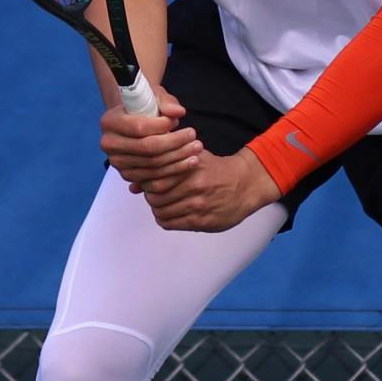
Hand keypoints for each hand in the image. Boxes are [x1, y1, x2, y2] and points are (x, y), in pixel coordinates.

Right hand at [99, 87, 202, 192]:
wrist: (134, 120)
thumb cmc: (144, 106)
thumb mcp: (154, 96)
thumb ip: (166, 102)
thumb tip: (178, 112)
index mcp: (110, 121)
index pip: (139, 127)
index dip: (162, 126)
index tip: (177, 121)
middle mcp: (109, 144)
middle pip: (147, 148)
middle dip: (175, 143)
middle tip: (194, 136)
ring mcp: (117, 162)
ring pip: (153, 165)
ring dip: (179, 159)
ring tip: (197, 149)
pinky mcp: (128, 175)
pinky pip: (154, 179)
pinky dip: (174, 172)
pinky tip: (190, 163)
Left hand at [142, 148, 281, 232]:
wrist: (246, 184)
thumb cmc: (218, 170)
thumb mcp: (195, 156)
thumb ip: (168, 162)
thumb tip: (136, 182)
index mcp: (191, 168)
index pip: (153, 180)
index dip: (146, 182)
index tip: (148, 181)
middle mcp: (194, 187)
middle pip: (155, 197)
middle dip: (150, 196)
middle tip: (154, 193)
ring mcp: (198, 206)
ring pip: (161, 212)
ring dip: (158, 209)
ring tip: (163, 203)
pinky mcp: (202, 222)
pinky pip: (171, 224)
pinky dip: (165, 219)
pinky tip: (170, 213)